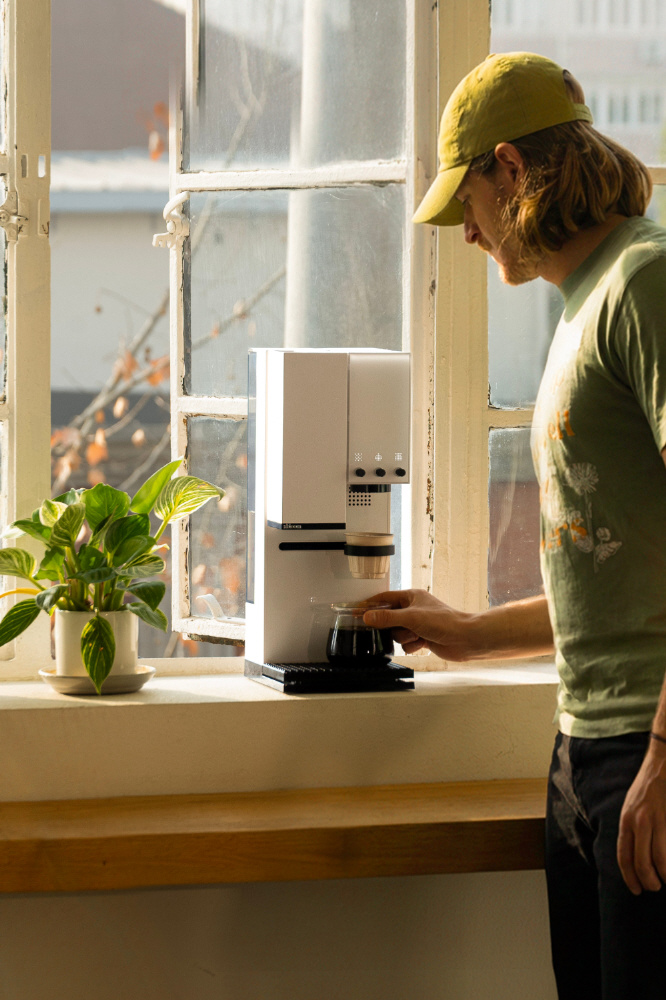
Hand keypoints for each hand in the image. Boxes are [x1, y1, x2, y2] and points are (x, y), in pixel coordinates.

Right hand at [362, 589, 474, 660]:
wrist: (465, 639)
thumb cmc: (444, 622)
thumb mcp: (411, 617)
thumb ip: (387, 618)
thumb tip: (367, 617)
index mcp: (411, 597)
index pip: (385, 599)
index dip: (370, 605)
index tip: (356, 612)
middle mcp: (414, 609)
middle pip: (389, 618)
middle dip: (393, 627)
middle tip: (392, 628)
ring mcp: (418, 625)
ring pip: (397, 633)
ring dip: (405, 637)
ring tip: (418, 636)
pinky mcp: (423, 638)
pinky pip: (406, 644)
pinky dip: (413, 646)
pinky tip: (423, 644)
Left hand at [617, 741, 665, 893]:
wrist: (662, 764)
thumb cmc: (648, 787)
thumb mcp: (631, 806)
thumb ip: (631, 828)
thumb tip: (634, 854)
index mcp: (626, 820)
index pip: (624, 856)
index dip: (630, 877)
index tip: (636, 889)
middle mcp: (639, 822)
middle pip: (642, 863)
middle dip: (649, 881)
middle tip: (655, 887)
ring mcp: (657, 820)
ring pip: (660, 860)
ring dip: (664, 875)